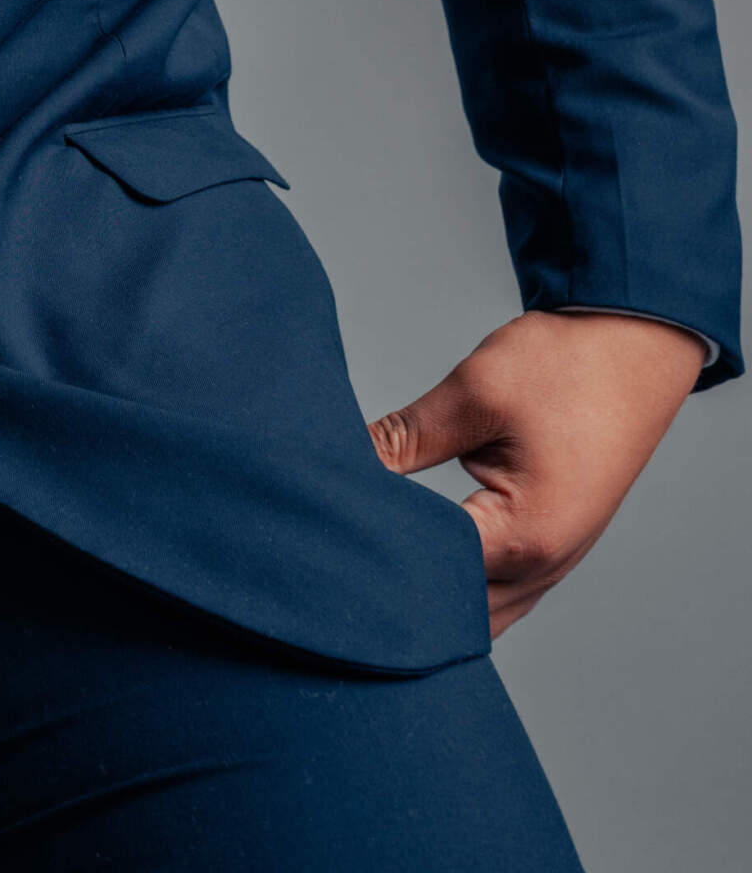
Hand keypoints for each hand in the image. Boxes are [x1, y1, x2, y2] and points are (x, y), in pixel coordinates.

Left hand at [368, 309, 704, 633]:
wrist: (635, 349)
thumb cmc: (568, 367)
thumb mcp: (476, 392)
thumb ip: (406, 438)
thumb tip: (340, 464)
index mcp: (525, 537)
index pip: (428, 573)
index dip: (372, 552)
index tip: (324, 533)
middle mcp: (544, 566)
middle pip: (453, 610)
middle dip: (397, 588)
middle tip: (337, 555)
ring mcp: (554, 561)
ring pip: (479, 609)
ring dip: (431, 593)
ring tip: (369, 560)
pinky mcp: (553, 544)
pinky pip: (498, 587)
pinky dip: (459, 581)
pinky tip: (418, 559)